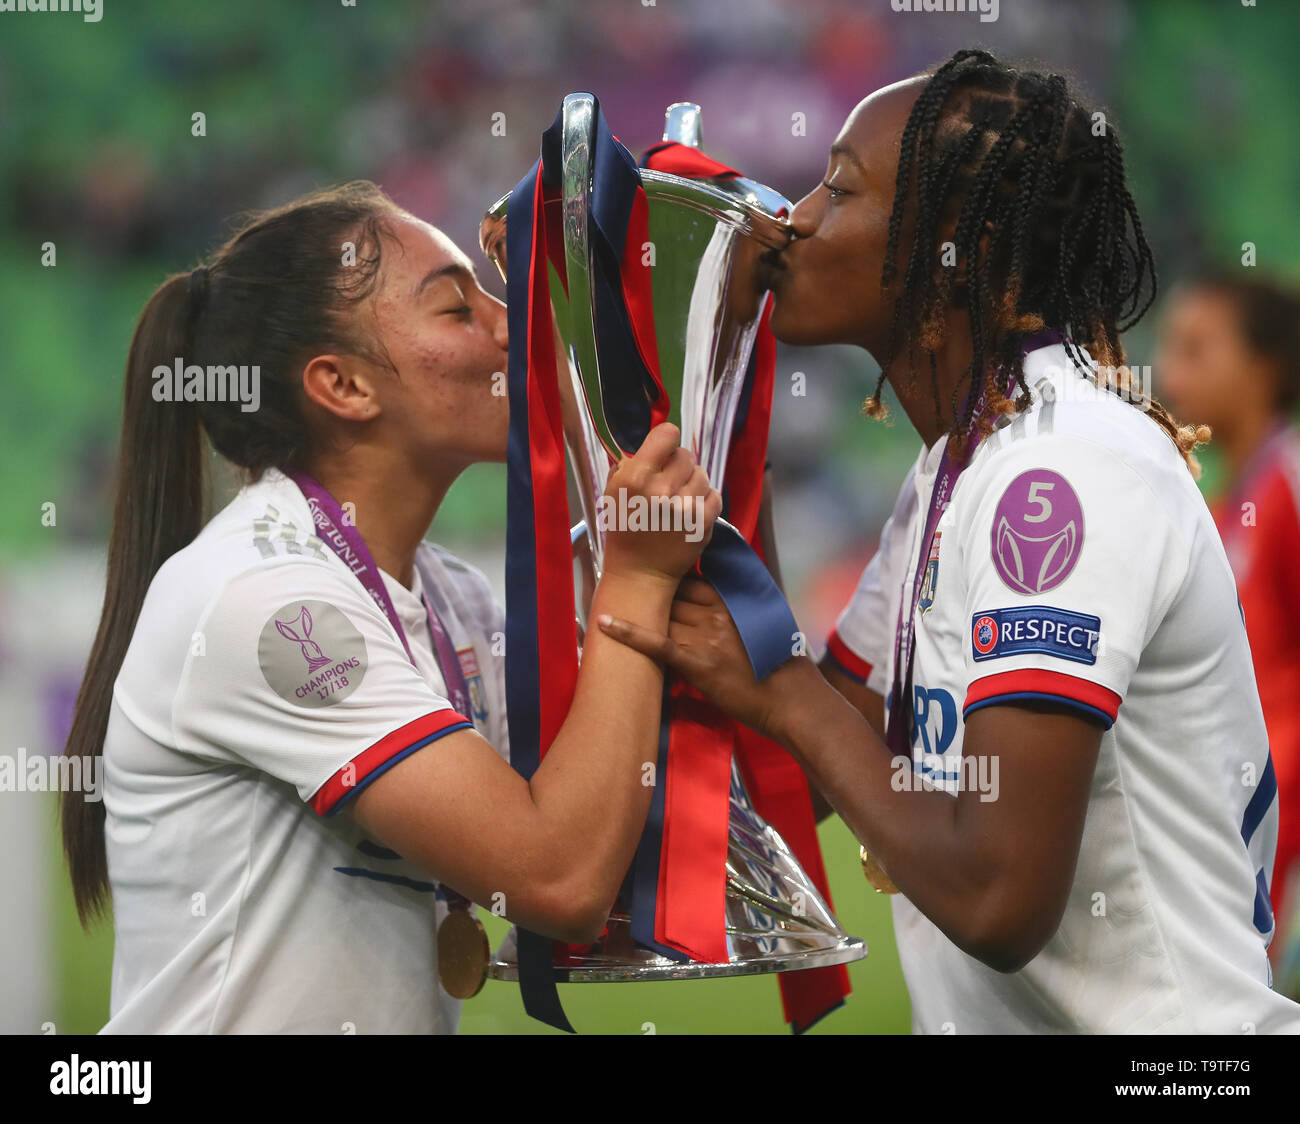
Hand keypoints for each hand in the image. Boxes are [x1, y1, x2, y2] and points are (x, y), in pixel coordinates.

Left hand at [596, 577, 820, 739]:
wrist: (791, 699)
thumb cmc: (782, 665)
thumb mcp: (763, 624)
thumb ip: (737, 610)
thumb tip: (718, 605)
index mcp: (732, 602)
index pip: (690, 580)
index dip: (669, 580)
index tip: (651, 575)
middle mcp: (717, 614)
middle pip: (671, 595)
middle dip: (650, 593)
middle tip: (624, 585)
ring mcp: (705, 638)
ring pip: (662, 615)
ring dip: (637, 609)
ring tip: (608, 597)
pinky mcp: (697, 665)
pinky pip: (657, 644)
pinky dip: (628, 632)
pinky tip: (604, 624)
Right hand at [599, 423, 721, 586]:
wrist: (640, 573)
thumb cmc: (625, 531)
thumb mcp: (613, 493)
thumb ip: (630, 465)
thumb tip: (651, 449)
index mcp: (636, 478)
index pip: (667, 434)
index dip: (666, 440)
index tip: (663, 451)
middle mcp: (663, 489)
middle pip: (686, 455)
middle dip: (678, 465)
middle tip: (669, 481)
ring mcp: (686, 507)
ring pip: (702, 474)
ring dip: (692, 482)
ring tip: (680, 497)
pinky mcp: (704, 522)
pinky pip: (715, 494)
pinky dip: (705, 499)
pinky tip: (691, 509)